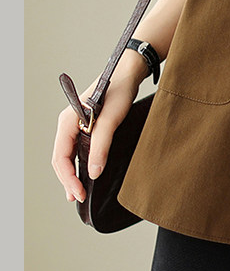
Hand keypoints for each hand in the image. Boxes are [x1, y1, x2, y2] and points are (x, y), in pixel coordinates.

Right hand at [51, 55, 144, 203]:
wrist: (128, 73)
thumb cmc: (119, 91)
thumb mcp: (112, 120)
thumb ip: (101, 146)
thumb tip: (94, 173)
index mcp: (68, 121)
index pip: (60, 156)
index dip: (68, 177)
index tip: (80, 193)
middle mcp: (68, 124)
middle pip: (61, 158)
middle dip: (68, 180)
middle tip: (79, 198)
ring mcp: (76, 125)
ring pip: (68, 155)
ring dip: (71, 174)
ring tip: (79, 192)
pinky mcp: (87, 126)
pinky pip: (78, 149)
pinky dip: (79, 164)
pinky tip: (86, 175)